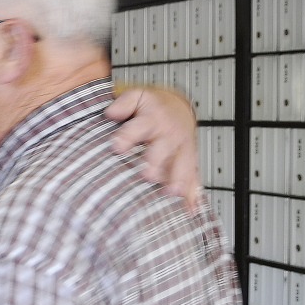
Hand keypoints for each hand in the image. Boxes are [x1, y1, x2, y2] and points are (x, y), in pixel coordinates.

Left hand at [105, 86, 201, 212]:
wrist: (178, 107)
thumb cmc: (152, 107)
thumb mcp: (137, 96)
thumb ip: (123, 103)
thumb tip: (111, 112)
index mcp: (154, 118)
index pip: (138, 127)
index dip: (127, 136)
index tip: (117, 147)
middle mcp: (169, 134)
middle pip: (162, 148)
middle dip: (155, 161)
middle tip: (146, 175)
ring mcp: (181, 148)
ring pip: (182, 163)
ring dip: (177, 178)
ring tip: (171, 193)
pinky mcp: (189, 160)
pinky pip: (193, 176)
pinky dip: (193, 193)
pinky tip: (190, 208)